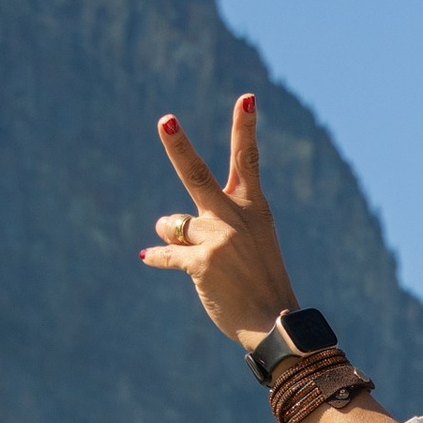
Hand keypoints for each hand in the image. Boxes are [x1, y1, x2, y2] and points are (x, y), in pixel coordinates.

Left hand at [139, 96, 297, 348]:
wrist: (274, 324)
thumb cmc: (261, 284)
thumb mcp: (251, 244)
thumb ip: (211, 224)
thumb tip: (164, 222)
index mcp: (255, 209)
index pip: (248, 160)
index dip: (245, 127)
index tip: (247, 97)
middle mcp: (235, 218)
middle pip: (198, 175)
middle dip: (178, 145)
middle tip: (165, 120)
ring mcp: (218, 239)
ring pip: (172, 223)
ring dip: (172, 234)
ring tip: (196, 257)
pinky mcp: (200, 263)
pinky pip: (166, 253)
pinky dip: (157, 256)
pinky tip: (149, 257)